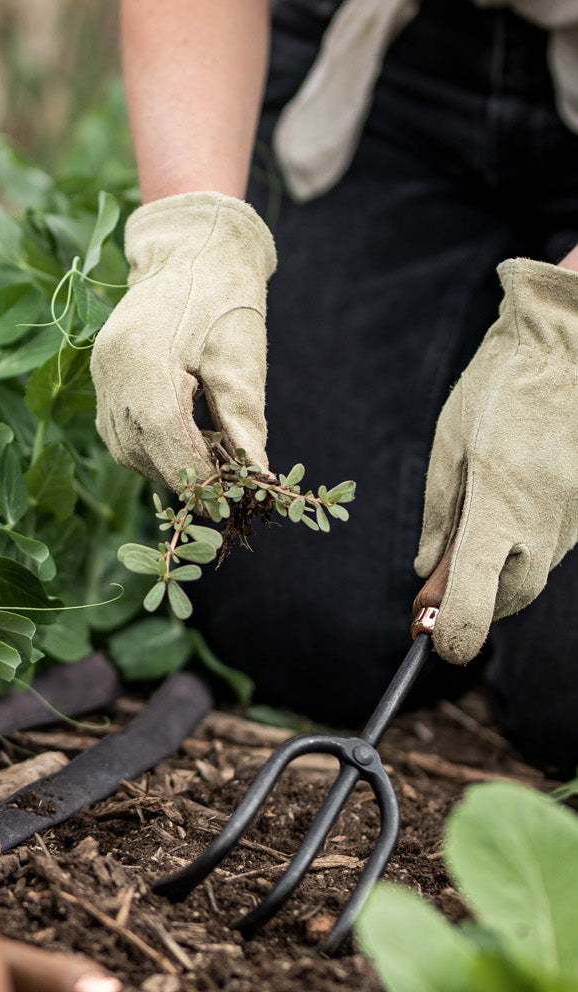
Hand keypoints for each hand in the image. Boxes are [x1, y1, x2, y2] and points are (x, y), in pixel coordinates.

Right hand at [92, 191, 274, 489]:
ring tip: (204, 458)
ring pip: (124, 447)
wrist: (193, 248)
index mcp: (146, 361)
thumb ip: (243, 420)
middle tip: (222, 482)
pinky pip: (117, 428)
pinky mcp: (101, 372)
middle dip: (182, 474)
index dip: (198, 475)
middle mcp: (113, 371)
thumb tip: (255, 474)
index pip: (166, 440)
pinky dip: (148, 444)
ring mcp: (101, 372)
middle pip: (140, 450)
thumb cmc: (226, 296)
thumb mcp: (242, 359)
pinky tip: (180, 437)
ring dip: (163, 463)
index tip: (228, 495)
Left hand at [416, 258, 577, 662]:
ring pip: (533, 576)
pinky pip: (550, 547)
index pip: (476, 596)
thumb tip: (428, 573)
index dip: (455, 633)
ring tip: (467, 544)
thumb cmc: (497, 390)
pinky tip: (502, 515)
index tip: (435, 645)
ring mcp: (574, 517)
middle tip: (435, 597)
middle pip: (509, 599)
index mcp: (499, 506)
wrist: (566, 347)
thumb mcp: (448, 450)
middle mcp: (544, 522)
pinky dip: (519, 550)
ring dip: (496, 580)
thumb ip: (439, 518)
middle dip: (473, 608)